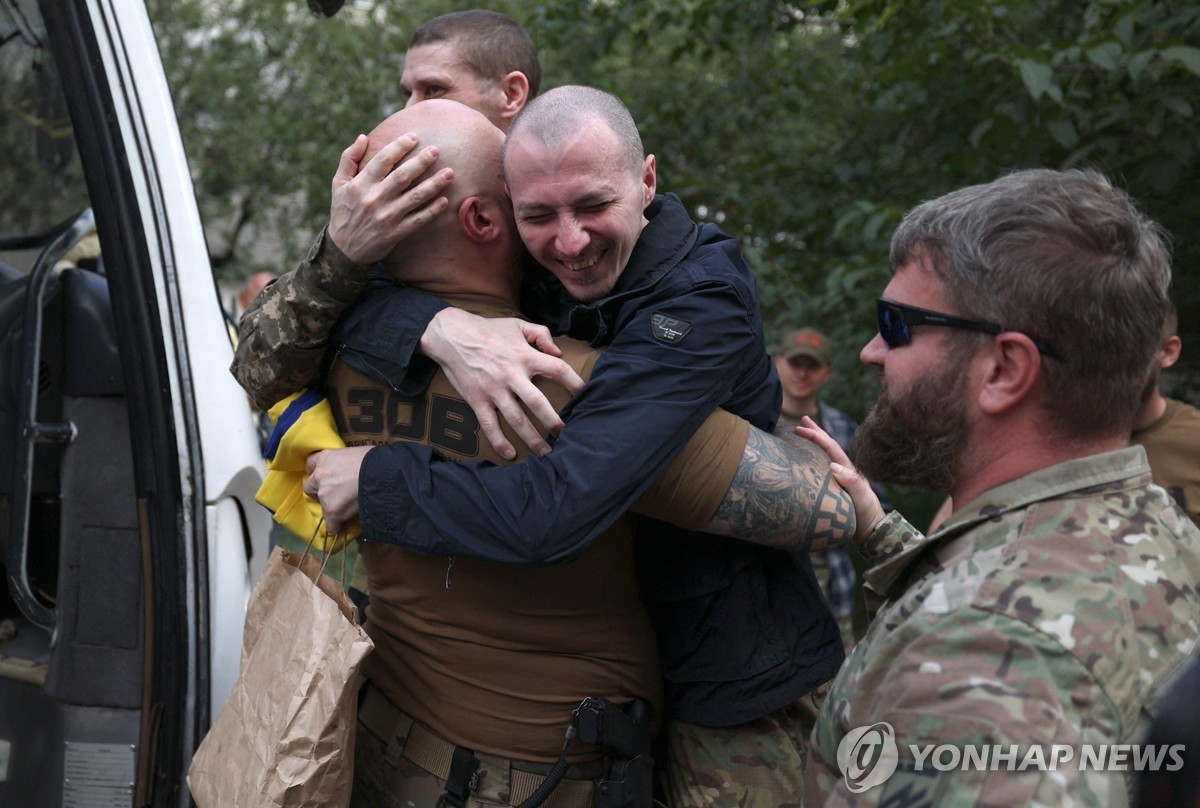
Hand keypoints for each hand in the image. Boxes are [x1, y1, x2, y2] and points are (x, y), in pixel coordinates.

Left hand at [303, 446, 372, 534]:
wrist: (383, 473)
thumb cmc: (374, 460)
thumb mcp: (355, 454)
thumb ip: (344, 463)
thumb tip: (349, 472)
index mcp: (325, 458)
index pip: (310, 465)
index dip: (317, 472)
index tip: (325, 477)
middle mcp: (320, 476)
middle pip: (309, 487)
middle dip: (319, 492)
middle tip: (333, 495)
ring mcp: (324, 494)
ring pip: (322, 507)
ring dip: (332, 508)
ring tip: (347, 509)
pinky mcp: (332, 511)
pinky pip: (331, 524)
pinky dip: (337, 526)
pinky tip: (346, 524)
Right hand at [328, 132, 453, 263]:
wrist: (343, 250)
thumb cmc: (342, 212)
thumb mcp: (338, 184)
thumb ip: (349, 159)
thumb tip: (363, 137)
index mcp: (361, 184)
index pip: (383, 160)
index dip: (399, 146)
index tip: (414, 137)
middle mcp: (375, 199)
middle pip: (402, 176)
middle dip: (421, 162)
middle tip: (436, 150)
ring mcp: (387, 217)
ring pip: (414, 197)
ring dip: (434, 184)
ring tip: (450, 173)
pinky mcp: (395, 233)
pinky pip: (418, 220)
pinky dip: (432, 211)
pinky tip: (445, 201)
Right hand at [421, 308, 584, 459]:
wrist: (451, 335)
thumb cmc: (488, 329)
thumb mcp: (518, 324)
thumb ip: (541, 334)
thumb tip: (558, 352)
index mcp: (525, 356)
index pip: (558, 370)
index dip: (575, 383)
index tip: (585, 396)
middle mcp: (511, 375)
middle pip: (538, 403)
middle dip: (554, 422)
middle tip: (567, 436)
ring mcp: (493, 390)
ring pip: (516, 419)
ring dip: (532, 438)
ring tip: (546, 453)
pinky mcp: (477, 400)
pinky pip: (490, 425)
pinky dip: (499, 441)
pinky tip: (510, 454)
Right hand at [794, 416, 886, 541]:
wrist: (872, 531)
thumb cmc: (867, 514)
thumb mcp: (861, 497)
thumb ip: (851, 481)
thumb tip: (833, 465)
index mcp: (847, 469)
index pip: (830, 447)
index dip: (816, 436)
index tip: (800, 428)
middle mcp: (842, 471)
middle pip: (828, 447)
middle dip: (816, 432)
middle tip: (802, 419)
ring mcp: (838, 480)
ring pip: (824, 456)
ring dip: (815, 443)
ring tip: (803, 431)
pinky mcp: (833, 490)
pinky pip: (820, 470)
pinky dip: (812, 460)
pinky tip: (805, 460)